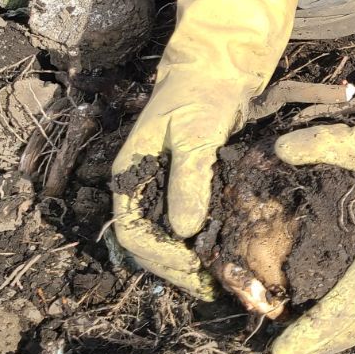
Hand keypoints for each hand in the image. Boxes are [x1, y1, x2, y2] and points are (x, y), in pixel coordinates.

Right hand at [111, 0, 297, 292]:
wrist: (217, 66)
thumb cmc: (202, 92)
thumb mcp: (196, 132)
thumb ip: (189, 180)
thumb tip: (186, 231)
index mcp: (131, 171)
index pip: (134, 231)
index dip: (162, 260)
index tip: (196, 275)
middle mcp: (141, 183)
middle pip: (148, 242)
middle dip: (177, 269)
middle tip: (215, 287)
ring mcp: (161, 185)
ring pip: (166, 237)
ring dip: (189, 261)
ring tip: (221, 279)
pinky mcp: (184, 184)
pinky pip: (185, 222)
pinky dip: (200, 242)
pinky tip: (223, 254)